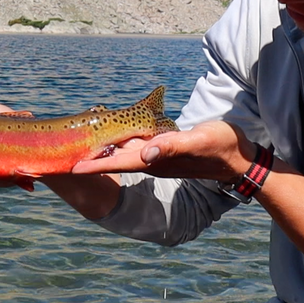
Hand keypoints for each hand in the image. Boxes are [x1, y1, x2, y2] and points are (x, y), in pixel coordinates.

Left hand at [70, 121, 256, 181]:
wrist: (239, 158)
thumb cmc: (221, 147)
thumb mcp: (199, 142)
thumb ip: (172, 147)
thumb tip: (146, 154)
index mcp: (155, 159)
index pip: (117, 161)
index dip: (94, 163)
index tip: (69, 167)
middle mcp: (151, 159)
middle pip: (114, 156)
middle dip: (90, 155)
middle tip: (64, 151)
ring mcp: (156, 156)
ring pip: (122, 150)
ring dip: (101, 148)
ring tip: (77, 143)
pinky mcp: (163, 149)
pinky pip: (134, 145)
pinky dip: (119, 140)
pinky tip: (110, 134)